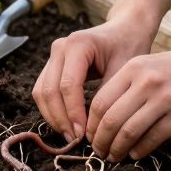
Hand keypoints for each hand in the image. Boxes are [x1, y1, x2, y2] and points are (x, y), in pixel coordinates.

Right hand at [33, 17, 155, 139]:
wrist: (125, 29)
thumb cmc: (128, 47)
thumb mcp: (124, 70)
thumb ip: (108, 96)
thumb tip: (94, 128)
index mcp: (78, 44)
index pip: (68, 85)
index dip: (73, 112)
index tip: (84, 134)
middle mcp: (60, 47)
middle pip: (50, 90)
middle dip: (61, 118)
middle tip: (75, 140)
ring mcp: (53, 55)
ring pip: (42, 92)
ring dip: (53, 117)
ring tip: (70, 136)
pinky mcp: (52, 64)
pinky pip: (43, 90)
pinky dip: (51, 110)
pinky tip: (66, 124)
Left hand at [86, 38, 170, 161]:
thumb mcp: (149, 67)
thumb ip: (127, 87)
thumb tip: (103, 120)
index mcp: (133, 68)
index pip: (100, 102)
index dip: (92, 125)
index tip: (91, 137)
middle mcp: (146, 82)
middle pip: (110, 119)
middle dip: (101, 141)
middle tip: (99, 152)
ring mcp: (165, 99)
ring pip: (128, 132)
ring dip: (117, 149)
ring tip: (114, 156)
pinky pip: (152, 138)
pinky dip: (139, 150)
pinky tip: (135, 154)